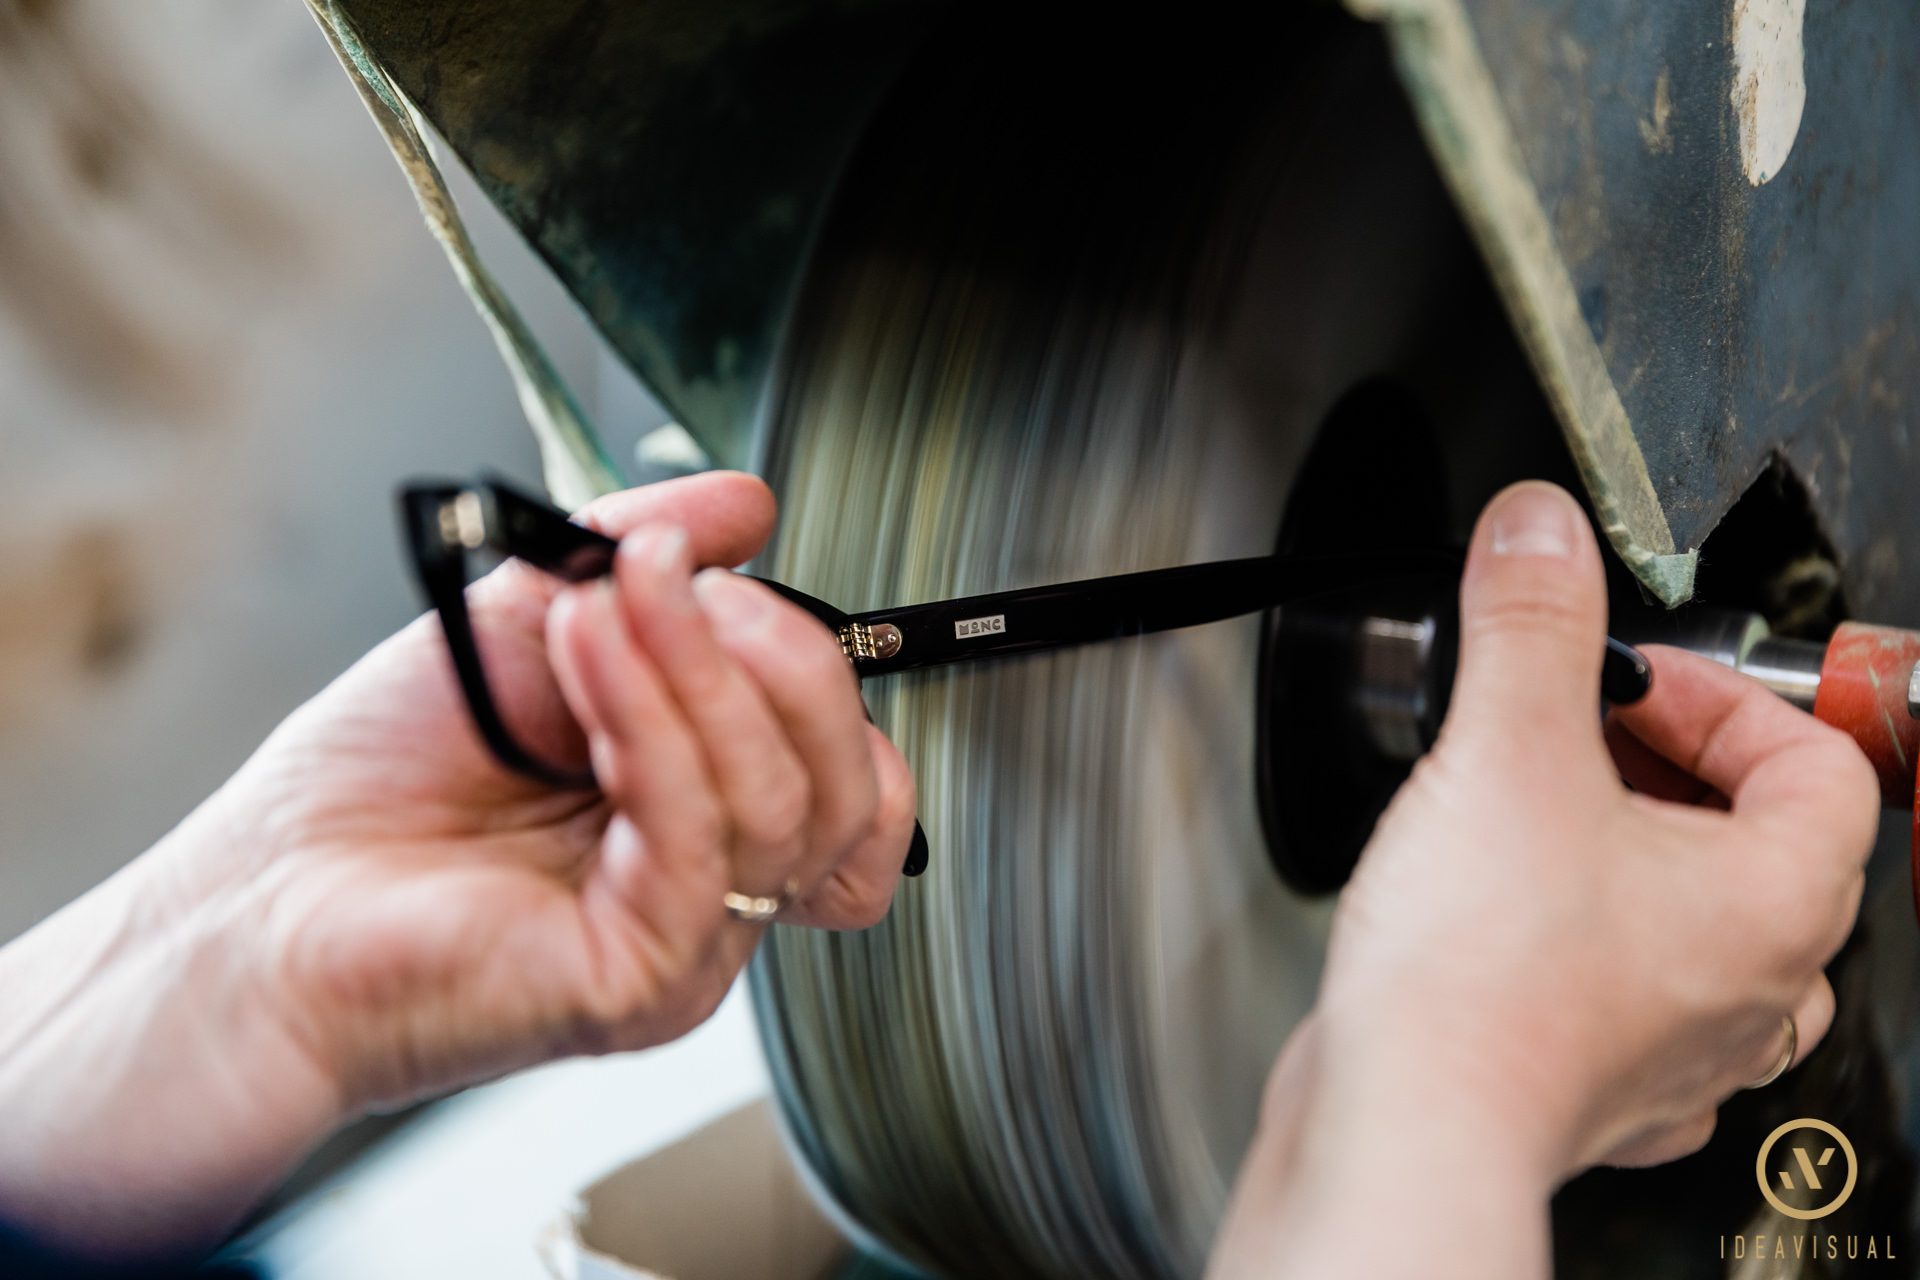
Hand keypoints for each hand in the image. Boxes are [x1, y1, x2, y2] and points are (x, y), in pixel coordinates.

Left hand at [0, 471, 916, 1259]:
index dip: (812, 667)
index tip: (723, 573)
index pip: (853, 767)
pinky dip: (650, 723)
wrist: (261, 899)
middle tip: (680, 576)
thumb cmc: (379, 788)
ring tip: (601, 600)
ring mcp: (690, 944)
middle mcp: (717, 891)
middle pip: (850, 787)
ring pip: (782, 804)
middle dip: (779, 656)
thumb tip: (747, 505)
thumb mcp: (534, 624)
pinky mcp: (641, 979)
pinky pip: (697, 839)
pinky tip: (585, 653)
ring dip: (694, 669)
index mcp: (710, 820)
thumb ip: (644, 559)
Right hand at [1211, 481, 1877, 1277]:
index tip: (1626, 680)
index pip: (1818, 762)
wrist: (1406, 1125)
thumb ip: (1531, 622)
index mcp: (1776, 899)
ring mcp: (1680, 1048)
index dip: (1721, 698)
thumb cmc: (1483, 984)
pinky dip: (1579, 942)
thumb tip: (1541, 529)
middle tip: (1570, 733)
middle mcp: (1751, 986)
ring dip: (1627, 858)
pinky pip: (1625, 993)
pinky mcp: (1598, 1083)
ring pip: (1695, 926)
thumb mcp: (1506, 751)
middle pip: (1759, 840)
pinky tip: (1504, 915)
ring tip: (1534, 818)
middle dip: (1664, 769)